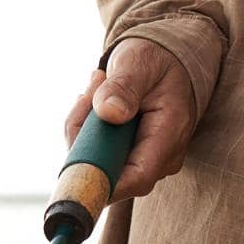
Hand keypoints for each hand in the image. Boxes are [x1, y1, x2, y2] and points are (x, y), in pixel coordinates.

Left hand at [64, 37, 196, 201]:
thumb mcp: (139, 63)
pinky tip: (98, 101)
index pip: (137, 178)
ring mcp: (146, 160)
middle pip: (110, 171)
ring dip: (86, 126)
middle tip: (90, 91)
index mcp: (169, 135)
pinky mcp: (130, 157)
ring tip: (98, 86)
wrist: (166, 63)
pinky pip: (97, 153)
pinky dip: (88, 128)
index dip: (103, 182)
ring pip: (98, 162)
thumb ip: (123, 86)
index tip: (74, 165)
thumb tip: (108, 112)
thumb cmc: (156, 61)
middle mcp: (161, 157)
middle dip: (86, 135)